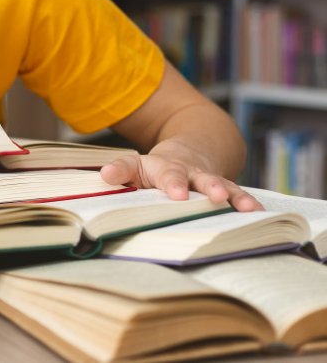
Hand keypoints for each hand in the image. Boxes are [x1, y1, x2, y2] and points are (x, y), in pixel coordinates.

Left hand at [100, 154, 261, 211]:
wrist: (192, 151)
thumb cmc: (156, 168)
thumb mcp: (136, 165)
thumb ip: (122, 170)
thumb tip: (105, 175)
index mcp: (167, 168)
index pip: (167, 174)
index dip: (173, 183)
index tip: (177, 194)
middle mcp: (193, 173)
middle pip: (202, 179)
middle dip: (209, 188)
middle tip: (214, 197)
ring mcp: (212, 182)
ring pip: (225, 187)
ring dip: (235, 197)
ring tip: (246, 208)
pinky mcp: (227, 192)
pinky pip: (240, 197)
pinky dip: (250, 205)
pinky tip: (261, 215)